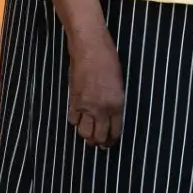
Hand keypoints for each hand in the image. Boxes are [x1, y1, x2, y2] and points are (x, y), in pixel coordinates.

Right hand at [66, 29, 124, 147]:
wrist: (89, 48)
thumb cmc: (109, 59)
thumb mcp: (119, 82)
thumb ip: (115, 100)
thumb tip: (112, 113)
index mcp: (116, 104)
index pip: (115, 130)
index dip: (113, 139)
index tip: (112, 142)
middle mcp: (101, 109)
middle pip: (99, 136)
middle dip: (100, 142)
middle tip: (101, 143)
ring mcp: (85, 106)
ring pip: (84, 132)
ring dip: (87, 136)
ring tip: (90, 136)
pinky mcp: (73, 100)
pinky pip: (73, 120)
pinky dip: (76, 123)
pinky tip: (80, 120)